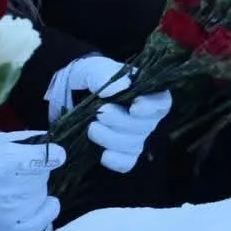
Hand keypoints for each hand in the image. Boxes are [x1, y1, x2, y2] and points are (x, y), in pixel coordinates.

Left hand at [46, 55, 172, 172]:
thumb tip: (123, 87)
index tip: (134, 107)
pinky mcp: (121, 152)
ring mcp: (134, 136)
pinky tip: (103, 154)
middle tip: (101, 113)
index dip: (152, 107)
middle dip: (122, 122)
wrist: (67, 96)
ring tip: (92, 128)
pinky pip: (127, 162)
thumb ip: (103, 73)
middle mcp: (144, 116)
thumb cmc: (86, 78)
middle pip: (146, 126)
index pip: (162, 101)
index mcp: (143, 91)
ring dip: (112, 139)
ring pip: (135, 145)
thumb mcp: (90, 68)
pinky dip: (116, 160)